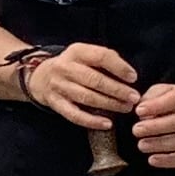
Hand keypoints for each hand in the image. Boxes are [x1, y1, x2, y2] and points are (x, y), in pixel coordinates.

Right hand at [19, 40, 140, 131]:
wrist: (40, 77)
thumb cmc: (73, 66)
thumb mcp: (85, 55)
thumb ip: (105, 59)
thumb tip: (128, 75)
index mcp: (76, 52)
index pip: (101, 56)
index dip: (119, 67)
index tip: (133, 77)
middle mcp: (65, 67)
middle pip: (94, 80)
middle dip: (117, 90)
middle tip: (134, 98)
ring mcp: (58, 86)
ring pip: (87, 97)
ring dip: (109, 104)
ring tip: (125, 108)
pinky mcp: (55, 103)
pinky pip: (75, 114)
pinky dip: (92, 121)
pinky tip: (107, 123)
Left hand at [131, 80, 174, 168]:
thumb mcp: (169, 89)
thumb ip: (153, 96)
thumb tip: (140, 110)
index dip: (158, 105)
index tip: (139, 110)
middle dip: (156, 127)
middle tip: (137, 130)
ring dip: (161, 145)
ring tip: (142, 145)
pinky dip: (170, 161)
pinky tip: (153, 160)